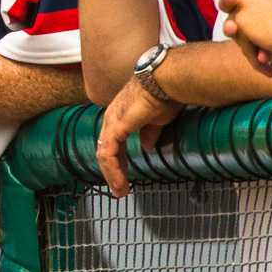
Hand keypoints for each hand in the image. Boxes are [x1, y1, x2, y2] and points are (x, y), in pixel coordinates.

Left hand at [95, 78, 182, 197]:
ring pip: (104, 154)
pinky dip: (112, 170)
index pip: (113, 141)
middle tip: (119, 188)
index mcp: (121, 114)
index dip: (118, 160)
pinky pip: (108, 153)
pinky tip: (119, 182)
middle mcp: (112, 117)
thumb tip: (147, 146)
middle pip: (105, 149)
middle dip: (112, 170)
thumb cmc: (165, 94)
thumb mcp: (157, 119)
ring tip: (120, 190)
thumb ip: (150, 132)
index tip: (124, 176)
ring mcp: (112, 121)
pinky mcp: (116, 127)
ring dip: (112, 174)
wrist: (168, 81)